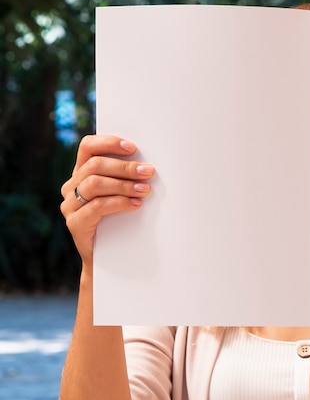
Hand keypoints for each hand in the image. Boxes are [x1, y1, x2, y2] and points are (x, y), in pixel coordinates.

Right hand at [60, 135, 154, 268]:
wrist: (110, 257)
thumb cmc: (120, 219)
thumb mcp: (122, 192)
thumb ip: (126, 176)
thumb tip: (148, 163)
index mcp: (81, 172)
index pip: (88, 147)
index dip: (109, 143)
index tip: (133, 148)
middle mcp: (71, 186)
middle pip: (95, 166)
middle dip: (125, 167)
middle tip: (148, 171)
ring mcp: (70, 205)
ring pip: (95, 184)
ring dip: (124, 185)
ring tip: (145, 190)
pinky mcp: (75, 223)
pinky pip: (96, 206)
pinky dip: (119, 202)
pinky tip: (136, 204)